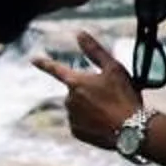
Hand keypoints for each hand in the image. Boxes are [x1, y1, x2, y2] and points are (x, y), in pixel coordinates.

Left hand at [31, 31, 143, 149]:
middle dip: (88, 92)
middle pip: (76, 91)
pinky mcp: (76, 132)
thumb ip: (94, 50)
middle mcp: (69, 100)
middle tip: (111, 97)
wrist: (131, 129)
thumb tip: (79, 33)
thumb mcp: (114, 68)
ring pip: (78, 107)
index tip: (34, 59)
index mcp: (76, 82)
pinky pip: (81, 123)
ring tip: (111, 111)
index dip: (45, 63)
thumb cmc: (124, 96)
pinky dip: (91, 121)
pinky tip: (106, 122)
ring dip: (90, 107)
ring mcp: (71, 117)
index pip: (56, 69)